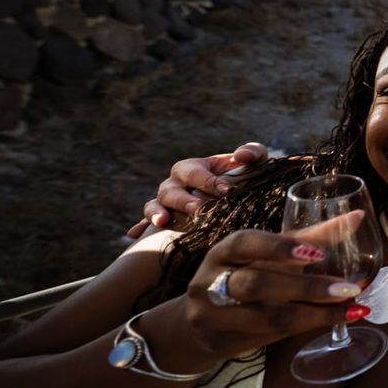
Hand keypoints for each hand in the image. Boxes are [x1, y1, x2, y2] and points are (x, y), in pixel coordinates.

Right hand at [127, 142, 269, 237]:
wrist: (239, 198)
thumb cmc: (245, 176)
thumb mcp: (253, 162)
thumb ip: (252, 153)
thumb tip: (240, 156)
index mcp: (194, 168)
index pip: (195, 171)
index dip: (209, 181)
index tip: (227, 191)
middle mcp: (176, 184)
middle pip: (171, 189)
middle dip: (184, 199)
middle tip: (198, 209)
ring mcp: (166, 203)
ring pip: (154, 204)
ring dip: (156, 213)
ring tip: (163, 222)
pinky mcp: (164, 220)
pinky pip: (146, 223)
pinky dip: (141, 227)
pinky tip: (134, 235)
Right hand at [163, 212, 371, 364]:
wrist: (202, 321)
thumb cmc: (245, 276)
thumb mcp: (269, 255)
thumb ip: (309, 239)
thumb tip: (356, 218)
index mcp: (223, 251)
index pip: (244, 243)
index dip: (278, 248)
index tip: (317, 254)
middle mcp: (210, 282)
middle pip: (257, 285)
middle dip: (306, 287)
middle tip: (347, 288)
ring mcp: (210, 316)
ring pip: (265, 317)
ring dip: (313, 314)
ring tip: (350, 308)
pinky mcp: (221, 343)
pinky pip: (267, 338)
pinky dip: (303, 330)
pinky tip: (331, 322)